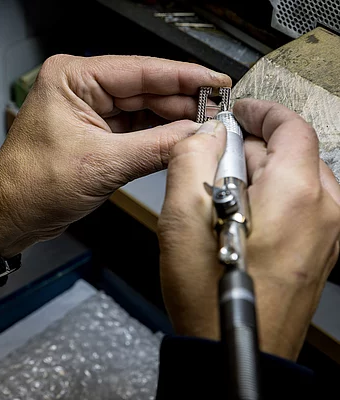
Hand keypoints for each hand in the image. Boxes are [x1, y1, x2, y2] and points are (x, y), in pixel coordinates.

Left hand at [0, 55, 230, 256]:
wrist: (12, 214)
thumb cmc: (32, 185)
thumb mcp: (101, 164)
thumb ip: (154, 148)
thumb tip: (195, 137)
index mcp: (73, 79)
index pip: (141, 70)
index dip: (183, 76)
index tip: (214, 80)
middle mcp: (82, 89)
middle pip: (145, 89)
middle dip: (182, 101)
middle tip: (216, 110)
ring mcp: (91, 112)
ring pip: (143, 110)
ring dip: (173, 120)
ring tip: (205, 125)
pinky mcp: (98, 135)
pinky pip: (136, 130)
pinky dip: (159, 137)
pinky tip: (181, 139)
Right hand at [158, 99, 339, 360]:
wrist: (230, 344)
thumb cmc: (210, 291)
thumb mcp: (182, 213)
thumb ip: (192, 157)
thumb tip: (207, 134)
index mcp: (296, 194)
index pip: (291, 127)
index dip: (262, 112)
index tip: (241, 112)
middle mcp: (323, 212)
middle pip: (290, 154)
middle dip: (250, 149)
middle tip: (214, 163)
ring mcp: (325, 235)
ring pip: (293, 180)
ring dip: (258, 175)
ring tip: (221, 198)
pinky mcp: (318, 251)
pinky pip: (297, 206)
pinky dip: (269, 198)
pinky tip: (238, 219)